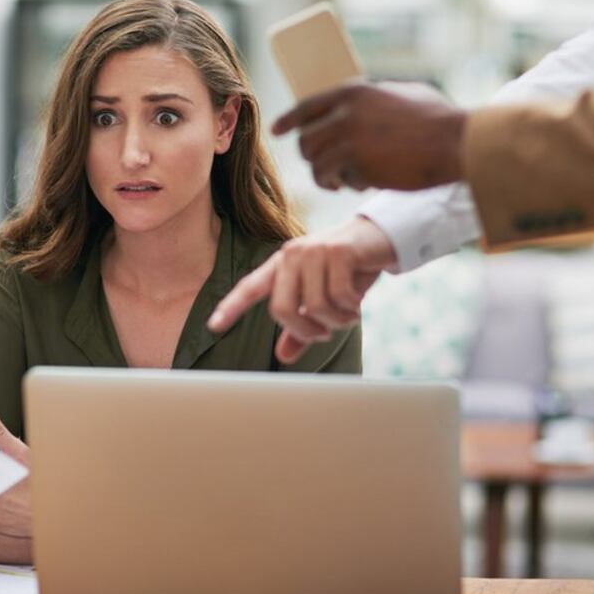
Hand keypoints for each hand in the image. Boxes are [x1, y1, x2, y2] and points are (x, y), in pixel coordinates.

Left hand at [208, 216, 395, 363]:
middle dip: (305, 332)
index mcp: (281, 265)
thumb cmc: (346, 270)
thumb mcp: (322, 298)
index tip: (213, 326)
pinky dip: (351, 308)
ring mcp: (314, 250)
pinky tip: (357, 303)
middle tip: (324, 334)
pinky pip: (339, 296)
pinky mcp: (339, 251)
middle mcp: (291, 255)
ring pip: (314, 307)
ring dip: (335, 322)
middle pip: (281, 310)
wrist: (380, 238)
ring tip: (347, 316)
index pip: (250, 287)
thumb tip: (283, 356)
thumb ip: (301, 327)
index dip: (231, 307)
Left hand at [272, 81, 466, 190]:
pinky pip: (336, 180)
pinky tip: (358, 185)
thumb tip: (359, 106)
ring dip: (326, 177)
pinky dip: (344, 185)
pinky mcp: (358, 165)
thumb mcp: (401, 94)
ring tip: (341, 181)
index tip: (276, 131)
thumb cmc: (437, 119)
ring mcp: (349, 140)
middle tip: (327, 168)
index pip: (307, 106)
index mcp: (353, 92)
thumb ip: (374, 99)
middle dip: (312, 157)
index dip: (288, 120)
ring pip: (316, 164)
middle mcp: (345, 114)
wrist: (455, 142)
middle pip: (306, 141)